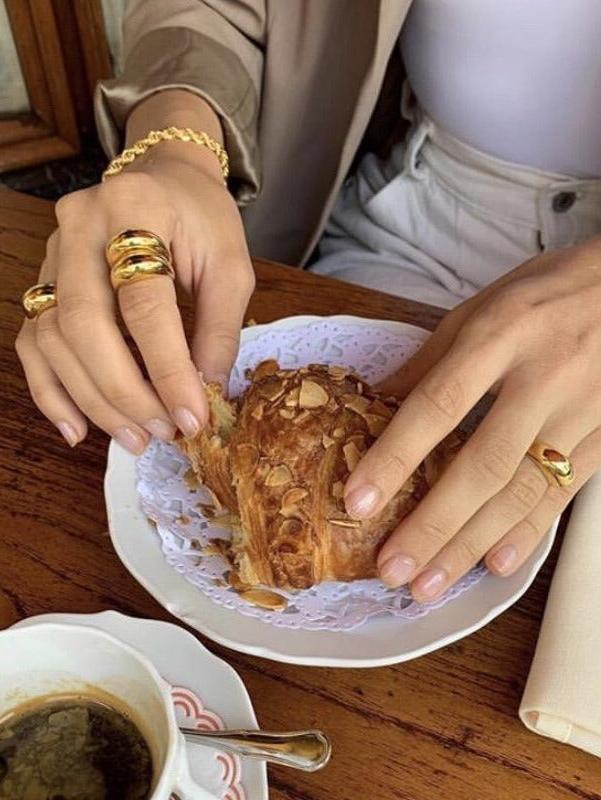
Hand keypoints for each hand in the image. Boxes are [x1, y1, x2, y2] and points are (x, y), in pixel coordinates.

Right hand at [15, 150, 253, 452]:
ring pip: (51, 338)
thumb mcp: (231, 266)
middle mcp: (80, 226)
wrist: (165, 179)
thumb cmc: (202, 220)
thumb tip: (203, 393)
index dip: (167, 368)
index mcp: (135, 208)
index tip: (191, 416)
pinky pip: (31, 342)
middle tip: (159, 432)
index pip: (143, 303)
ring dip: (92, 400)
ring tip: (134, 438)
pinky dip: (51, 391)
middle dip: (123, 391)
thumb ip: (219, 328)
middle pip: (84, 323)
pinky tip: (78, 429)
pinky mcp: (42, 279)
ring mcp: (51, 253)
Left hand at [344, 238, 600, 600]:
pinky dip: (529, 532)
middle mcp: (542, 376)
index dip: (395, 456)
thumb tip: (377, 402)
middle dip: (433, 524)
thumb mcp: (482, 306)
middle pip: (483, 463)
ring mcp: (582, 410)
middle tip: (392, 571)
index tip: (358, 502)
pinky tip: (495, 563)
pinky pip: (566, 493)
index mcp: (499, 334)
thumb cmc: (549, 291)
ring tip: (430, 584)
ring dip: (472, 543)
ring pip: (522, 490)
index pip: (438, 404)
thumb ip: (431, 359)